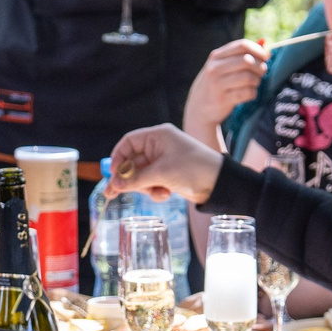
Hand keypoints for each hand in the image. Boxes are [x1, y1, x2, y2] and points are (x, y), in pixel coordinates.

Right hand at [108, 122, 223, 205]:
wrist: (219, 183)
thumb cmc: (193, 169)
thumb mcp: (162, 173)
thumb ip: (136, 179)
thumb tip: (115, 185)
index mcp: (158, 136)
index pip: (129, 142)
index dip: (118, 157)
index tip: (111, 174)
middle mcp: (159, 146)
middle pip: (132, 161)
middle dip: (127, 178)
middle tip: (113, 193)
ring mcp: (164, 161)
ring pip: (141, 175)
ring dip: (145, 186)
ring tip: (156, 192)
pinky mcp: (168, 174)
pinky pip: (152, 182)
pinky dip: (155, 190)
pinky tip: (165, 194)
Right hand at [182, 38, 270, 139]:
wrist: (198, 108)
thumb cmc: (216, 83)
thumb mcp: (222, 66)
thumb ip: (242, 55)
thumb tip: (266, 45)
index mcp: (216, 56)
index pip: (242, 46)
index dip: (258, 50)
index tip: (266, 57)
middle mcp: (214, 69)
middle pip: (247, 61)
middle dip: (260, 66)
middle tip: (261, 72)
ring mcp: (217, 85)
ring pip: (249, 77)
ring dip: (257, 81)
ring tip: (254, 83)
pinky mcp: (222, 100)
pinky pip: (247, 93)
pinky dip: (253, 93)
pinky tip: (249, 93)